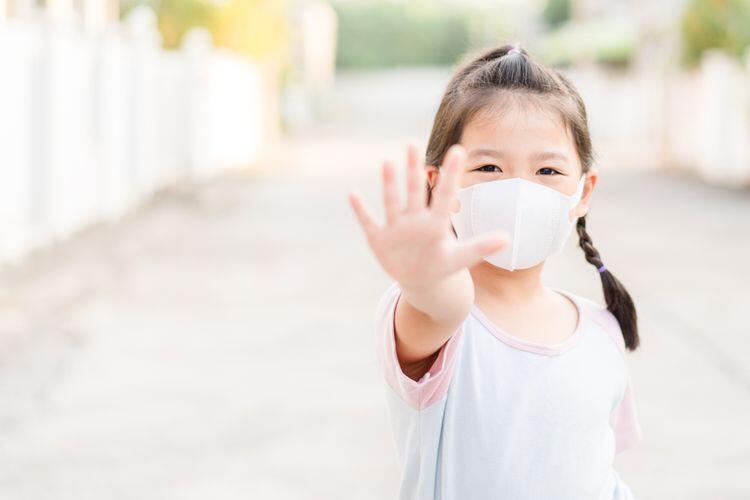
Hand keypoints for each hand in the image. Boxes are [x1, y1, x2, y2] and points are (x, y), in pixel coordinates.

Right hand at [348, 143, 507, 289]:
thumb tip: (508, 239)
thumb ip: (480, 247)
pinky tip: (352, 194)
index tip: (458, 150)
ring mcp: (396, 228)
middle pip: (414, 191)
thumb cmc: (441, 265)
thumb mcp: (460, 258)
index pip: (444, 195)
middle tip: (412, 142)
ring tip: (387, 162)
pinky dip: (360, 211)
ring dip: (389, 185)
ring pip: (392, 202)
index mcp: (435, 223)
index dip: (451, 175)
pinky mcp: (380, 239)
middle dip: (412, 170)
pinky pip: (369, 223)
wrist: (420, 279)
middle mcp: (414, 220)